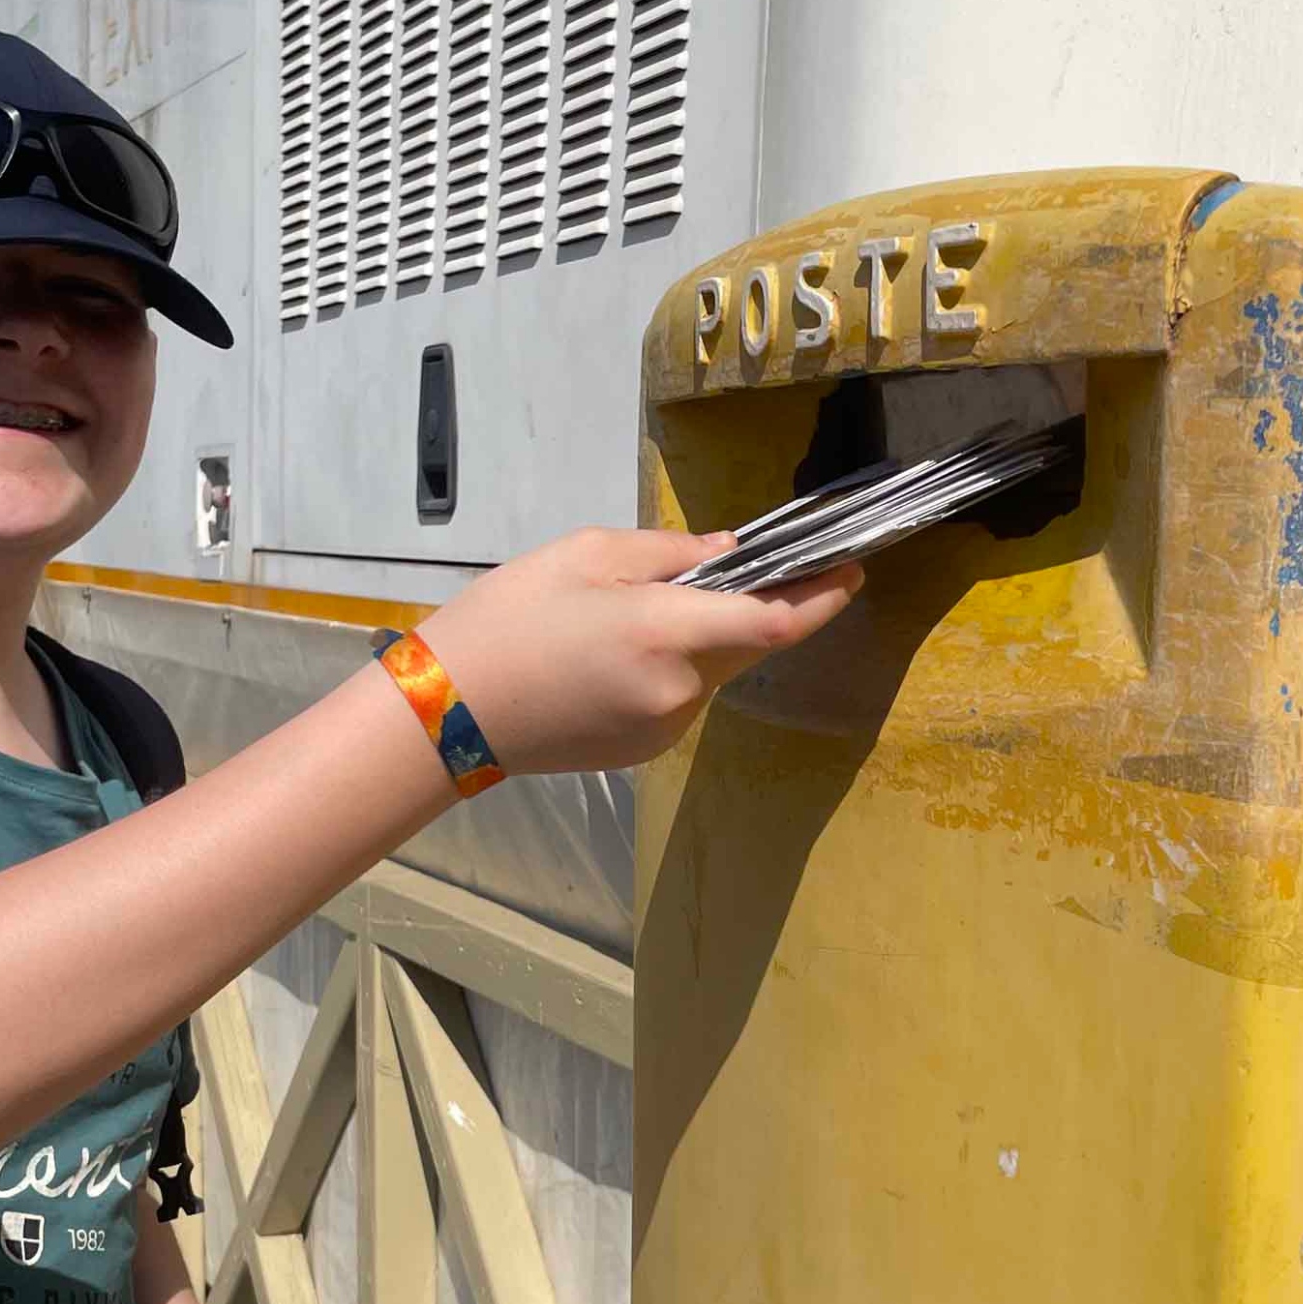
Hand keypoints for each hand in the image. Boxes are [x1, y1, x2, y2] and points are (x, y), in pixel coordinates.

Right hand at [418, 526, 862, 775]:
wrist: (449, 713)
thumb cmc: (508, 618)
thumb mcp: (585, 556)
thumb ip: (668, 553)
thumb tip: (729, 554)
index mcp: (667, 632)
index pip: (777, 620)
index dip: (825, 596)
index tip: (853, 569)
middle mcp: (681, 688)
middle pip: (751, 644)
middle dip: (759, 607)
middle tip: (747, 569)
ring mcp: (666, 727)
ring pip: (714, 671)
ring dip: (705, 637)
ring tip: (637, 610)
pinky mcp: (646, 750)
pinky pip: (683, 697)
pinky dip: (674, 667)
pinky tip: (618, 653)